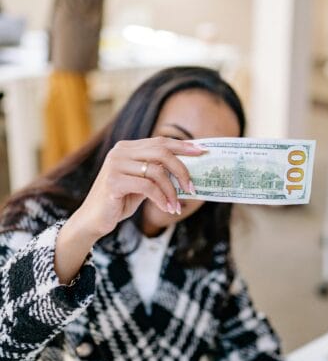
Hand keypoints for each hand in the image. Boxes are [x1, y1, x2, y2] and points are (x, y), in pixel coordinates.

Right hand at [74, 136, 204, 241]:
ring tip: (175, 206)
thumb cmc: (120, 201)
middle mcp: (120, 152)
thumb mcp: (142, 184)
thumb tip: (187, 172)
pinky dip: (161, 199)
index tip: (201, 151)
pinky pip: (147, 187)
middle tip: (192, 188)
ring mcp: (115, 165)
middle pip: (161, 152)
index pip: (160, 141)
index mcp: (127, 148)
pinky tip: (166, 209)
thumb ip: (157, 174)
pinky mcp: (113, 182)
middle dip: (181, 170)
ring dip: (171, 191)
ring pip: (156, 171)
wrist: (94, 219)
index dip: (182, 146)